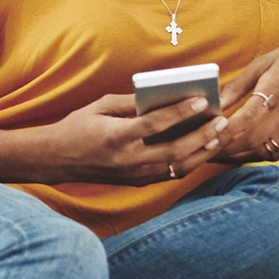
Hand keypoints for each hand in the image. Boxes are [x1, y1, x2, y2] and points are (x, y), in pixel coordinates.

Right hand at [34, 93, 229, 184]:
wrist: (58, 159)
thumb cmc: (78, 127)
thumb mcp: (100, 107)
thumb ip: (131, 103)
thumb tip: (162, 96)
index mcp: (116, 137)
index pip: (155, 125)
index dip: (180, 112)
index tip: (201, 100)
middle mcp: (127, 160)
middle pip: (174, 150)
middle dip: (202, 135)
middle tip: (221, 119)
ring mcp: (133, 175)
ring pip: (177, 167)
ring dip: (202, 151)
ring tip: (219, 134)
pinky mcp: (136, 182)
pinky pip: (170, 174)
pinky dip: (189, 162)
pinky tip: (203, 149)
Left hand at [214, 36, 278, 163]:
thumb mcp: (265, 61)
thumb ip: (239, 84)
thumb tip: (215, 103)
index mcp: (277, 88)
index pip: (246, 118)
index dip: (224, 131)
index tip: (204, 136)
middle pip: (251, 140)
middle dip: (224, 148)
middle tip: (201, 150)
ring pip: (262, 151)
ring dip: (236, 156)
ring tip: (214, 154)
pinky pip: (275, 152)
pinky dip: (254, 154)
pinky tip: (237, 152)